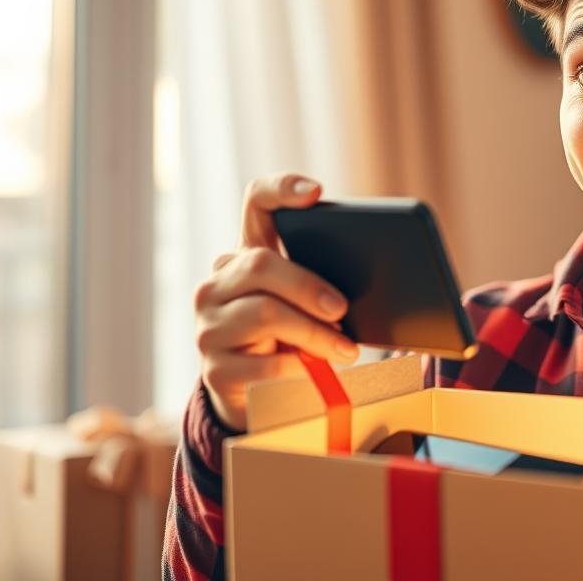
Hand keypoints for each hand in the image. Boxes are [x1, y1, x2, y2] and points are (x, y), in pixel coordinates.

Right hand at [193, 173, 360, 430]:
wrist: (257, 393)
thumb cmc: (291, 337)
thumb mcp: (304, 306)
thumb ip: (321, 283)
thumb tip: (373, 281)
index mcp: (245, 257)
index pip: (256, 203)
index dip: (281, 189)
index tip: (316, 193)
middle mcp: (217, 285)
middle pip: (261, 264)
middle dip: (308, 285)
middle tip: (342, 308)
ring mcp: (210, 326)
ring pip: (264, 314)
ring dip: (314, 333)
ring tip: (345, 349)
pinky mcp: (215, 369)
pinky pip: (264, 362)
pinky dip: (298, 367)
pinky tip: (314, 372)